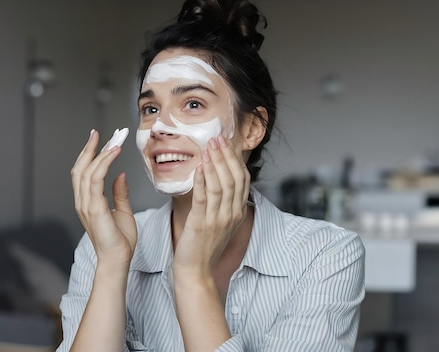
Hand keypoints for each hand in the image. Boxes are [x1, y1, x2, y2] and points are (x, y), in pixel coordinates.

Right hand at [71, 130, 136, 265]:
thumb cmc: (120, 241)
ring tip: (112, 140)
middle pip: (80, 168)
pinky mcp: (94, 208)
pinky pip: (96, 179)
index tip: (98, 139)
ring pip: (87, 171)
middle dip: (89, 148)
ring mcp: (85, 205)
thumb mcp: (123, 212)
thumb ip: (119, 194)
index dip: (89, 154)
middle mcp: (82, 201)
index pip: (83, 173)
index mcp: (87, 202)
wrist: (118, 260)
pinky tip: (114, 153)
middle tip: (100, 133)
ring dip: (99, 152)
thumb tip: (120, 175)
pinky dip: (104, 163)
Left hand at [173, 134, 250, 274]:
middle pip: (233, 178)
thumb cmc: (205, 246)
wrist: (196, 271)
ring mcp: (218, 220)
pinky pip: (204, 198)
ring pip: (220, 185)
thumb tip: (219, 178)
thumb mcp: (221, 222)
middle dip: (225, 156)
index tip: (225, 143)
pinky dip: (202, 180)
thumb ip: (224, 203)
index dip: (234, 159)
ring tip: (208, 148)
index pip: (242, 179)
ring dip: (214, 164)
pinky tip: (200, 167)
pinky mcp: (202, 224)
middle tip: (216, 139)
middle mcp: (231, 214)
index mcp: (237, 212)